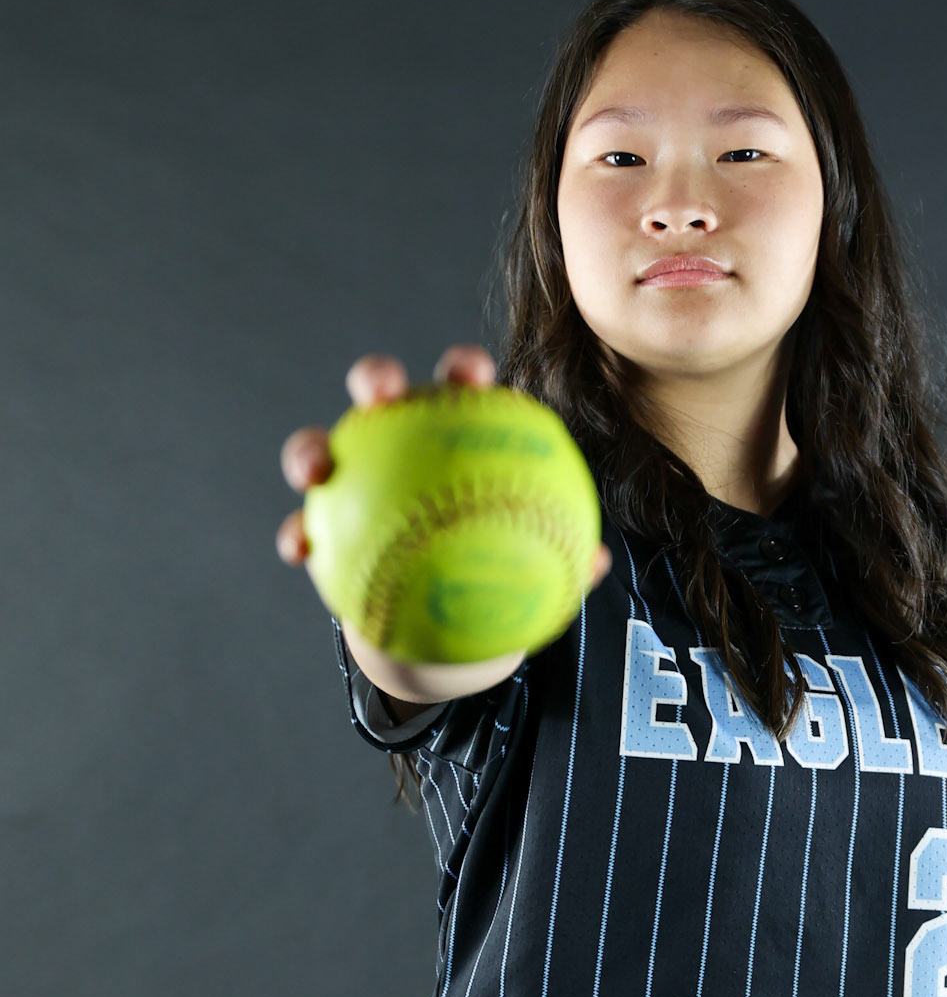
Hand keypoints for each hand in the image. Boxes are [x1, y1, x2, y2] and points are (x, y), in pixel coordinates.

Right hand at [276, 344, 613, 598]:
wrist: (437, 625)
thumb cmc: (490, 578)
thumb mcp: (532, 573)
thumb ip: (560, 559)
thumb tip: (598, 562)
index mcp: (452, 442)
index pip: (460, 392)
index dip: (463, 371)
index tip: (472, 376)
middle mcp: (397, 449)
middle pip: (382, 397)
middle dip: (374, 378)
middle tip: (380, 392)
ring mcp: (352, 485)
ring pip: (323, 450)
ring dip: (310, 449)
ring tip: (315, 468)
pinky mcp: (323, 528)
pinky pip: (304, 526)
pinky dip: (298, 534)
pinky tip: (298, 549)